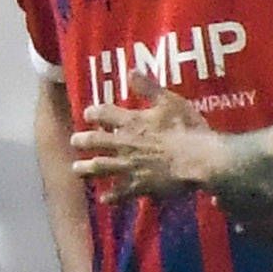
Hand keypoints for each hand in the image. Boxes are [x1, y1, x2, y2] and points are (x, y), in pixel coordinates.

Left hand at [66, 79, 209, 198]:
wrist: (198, 159)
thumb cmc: (186, 128)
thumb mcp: (169, 102)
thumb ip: (148, 88)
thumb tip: (131, 71)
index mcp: (132, 122)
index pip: (104, 114)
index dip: (93, 113)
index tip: (87, 114)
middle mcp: (125, 144)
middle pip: (95, 142)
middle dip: (82, 141)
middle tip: (74, 141)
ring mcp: (129, 166)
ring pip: (100, 168)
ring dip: (86, 169)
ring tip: (77, 170)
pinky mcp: (139, 186)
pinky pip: (120, 193)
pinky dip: (111, 197)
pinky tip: (104, 199)